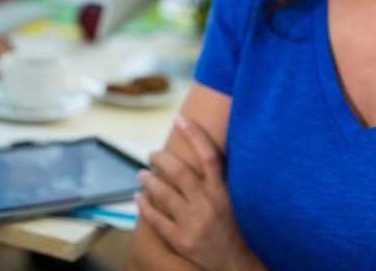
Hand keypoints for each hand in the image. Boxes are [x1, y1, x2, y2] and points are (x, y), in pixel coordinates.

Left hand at [135, 115, 263, 270]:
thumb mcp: (232, 199)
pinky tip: (138, 197)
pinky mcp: (181, 240)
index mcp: (223, 191)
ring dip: (149, 180)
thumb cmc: (233, 227)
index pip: (209, 155)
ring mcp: (194, 223)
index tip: (180, 119)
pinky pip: (156, 218)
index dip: (194, 134)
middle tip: (152, 154)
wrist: (236, 262)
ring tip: (141, 173)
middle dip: (161, 158)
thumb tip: (197, 151)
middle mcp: (208, 204)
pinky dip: (144, 206)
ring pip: (164, 193)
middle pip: (179, 172)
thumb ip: (217, 178)